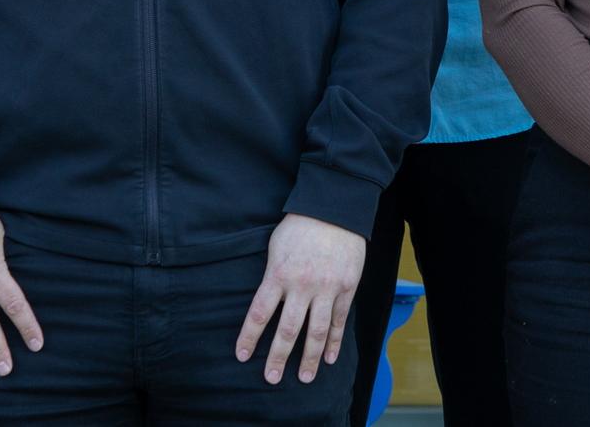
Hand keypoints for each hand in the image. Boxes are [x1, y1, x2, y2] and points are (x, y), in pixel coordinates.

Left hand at [236, 213, 365, 384]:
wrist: (334, 210)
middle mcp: (302, 285)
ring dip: (310, 359)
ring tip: (304, 378)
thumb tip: (266, 302)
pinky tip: (330, 359)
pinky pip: (339, 321)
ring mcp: (327, 288)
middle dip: (278, 357)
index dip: (249, 336)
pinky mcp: (346, 288)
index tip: (242, 356)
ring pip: (316, 332)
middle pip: (288, 330)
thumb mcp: (275, 247)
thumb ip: (272, 275)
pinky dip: (334, 342)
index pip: (259, 313)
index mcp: (279, 274)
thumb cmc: (299, 226)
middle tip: (271, 378)